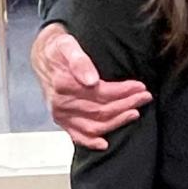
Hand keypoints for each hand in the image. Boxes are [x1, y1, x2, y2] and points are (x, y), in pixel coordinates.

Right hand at [31, 23, 152, 149]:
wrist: (43, 56)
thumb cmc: (57, 49)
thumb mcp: (67, 44)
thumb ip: (79, 60)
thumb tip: (90, 80)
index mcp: (64, 84)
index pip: (101, 93)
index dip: (123, 92)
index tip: (140, 87)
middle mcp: (61, 103)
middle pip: (101, 110)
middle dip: (126, 104)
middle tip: (144, 97)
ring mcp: (61, 114)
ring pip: (94, 126)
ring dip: (117, 122)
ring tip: (135, 113)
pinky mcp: (62, 121)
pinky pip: (77, 136)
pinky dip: (91, 142)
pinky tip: (105, 144)